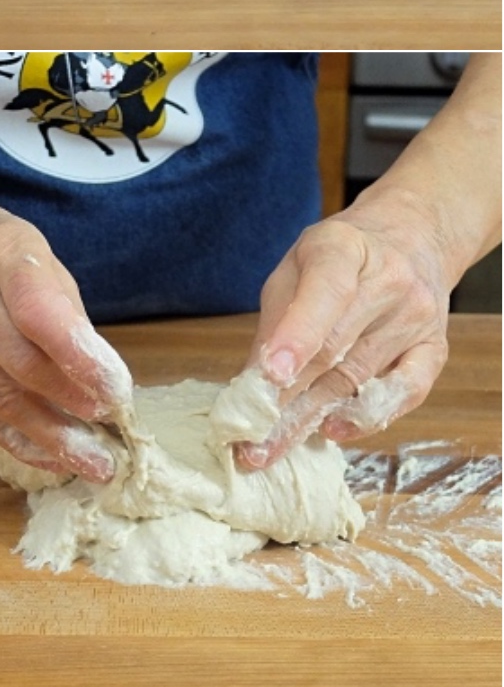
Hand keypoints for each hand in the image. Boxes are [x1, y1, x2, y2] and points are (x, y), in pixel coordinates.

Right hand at [0, 172, 130, 480]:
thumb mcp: (36, 253)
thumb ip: (65, 309)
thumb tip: (99, 376)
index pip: (38, 310)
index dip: (79, 358)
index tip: (116, 390)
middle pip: (19, 363)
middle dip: (72, 402)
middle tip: (111, 427)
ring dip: (50, 435)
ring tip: (91, 458)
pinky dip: (15, 441)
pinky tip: (48, 454)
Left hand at [234, 199, 452, 469]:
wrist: (409, 238)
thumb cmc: (338, 256)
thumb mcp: (296, 267)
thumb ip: (276, 320)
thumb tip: (253, 383)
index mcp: (343, 247)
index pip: (324, 293)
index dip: (297, 335)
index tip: (270, 375)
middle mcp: (389, 281)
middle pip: (335, 348)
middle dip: (287, 399)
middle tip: (251, 440)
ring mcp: (418, 317)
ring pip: (359, 378)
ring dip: (312, 418)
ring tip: (274, 447)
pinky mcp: (435, 348)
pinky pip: (404, 393)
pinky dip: (367, 417)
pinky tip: (333, 429)